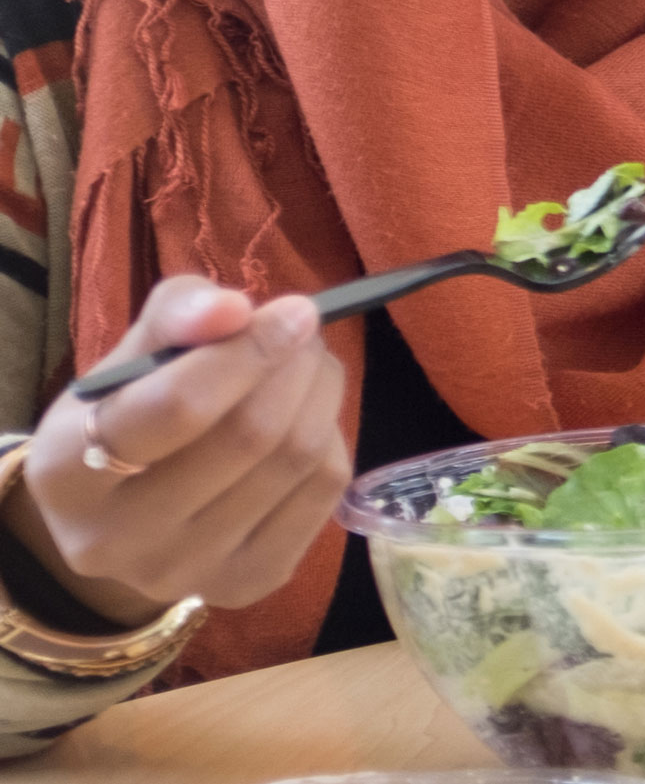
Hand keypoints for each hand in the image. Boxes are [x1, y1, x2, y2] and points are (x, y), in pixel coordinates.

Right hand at [5, 278, 347, 625]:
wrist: (125, 515)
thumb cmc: (127, 415)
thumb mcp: (127, 359)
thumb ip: (176, 316)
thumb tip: (236, 310)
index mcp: (66, 474)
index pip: (174, 409)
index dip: (246, 352)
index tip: (293, 311)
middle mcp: (116, 540)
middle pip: (249, 436)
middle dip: (294, 364)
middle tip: (304, 328)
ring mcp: (185, 571)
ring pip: (296, 461)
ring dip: (321, 392)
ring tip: (308, 363)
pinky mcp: (247, 582)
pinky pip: (322, 490)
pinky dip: (330, 437)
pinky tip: (308, 417)